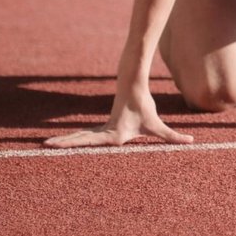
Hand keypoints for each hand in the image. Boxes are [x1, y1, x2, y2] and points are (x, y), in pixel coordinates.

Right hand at [44, 81, 193, 147]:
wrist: (134, 89)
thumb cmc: (145, 109)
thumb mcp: (158, 126)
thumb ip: (173, 136)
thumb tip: (190, 141)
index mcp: (113, 134)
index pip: (92, 141)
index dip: (77, 143)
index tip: (63, 146)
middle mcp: (104, 132)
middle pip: (80, 139)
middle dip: (63, 143)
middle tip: (44, 146)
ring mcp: (100, 129)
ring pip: (79, 137)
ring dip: (64, 141)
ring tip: (45, 145)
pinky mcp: (101, 128)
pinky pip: (83, 136)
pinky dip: (72, 140)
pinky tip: (61, 144)